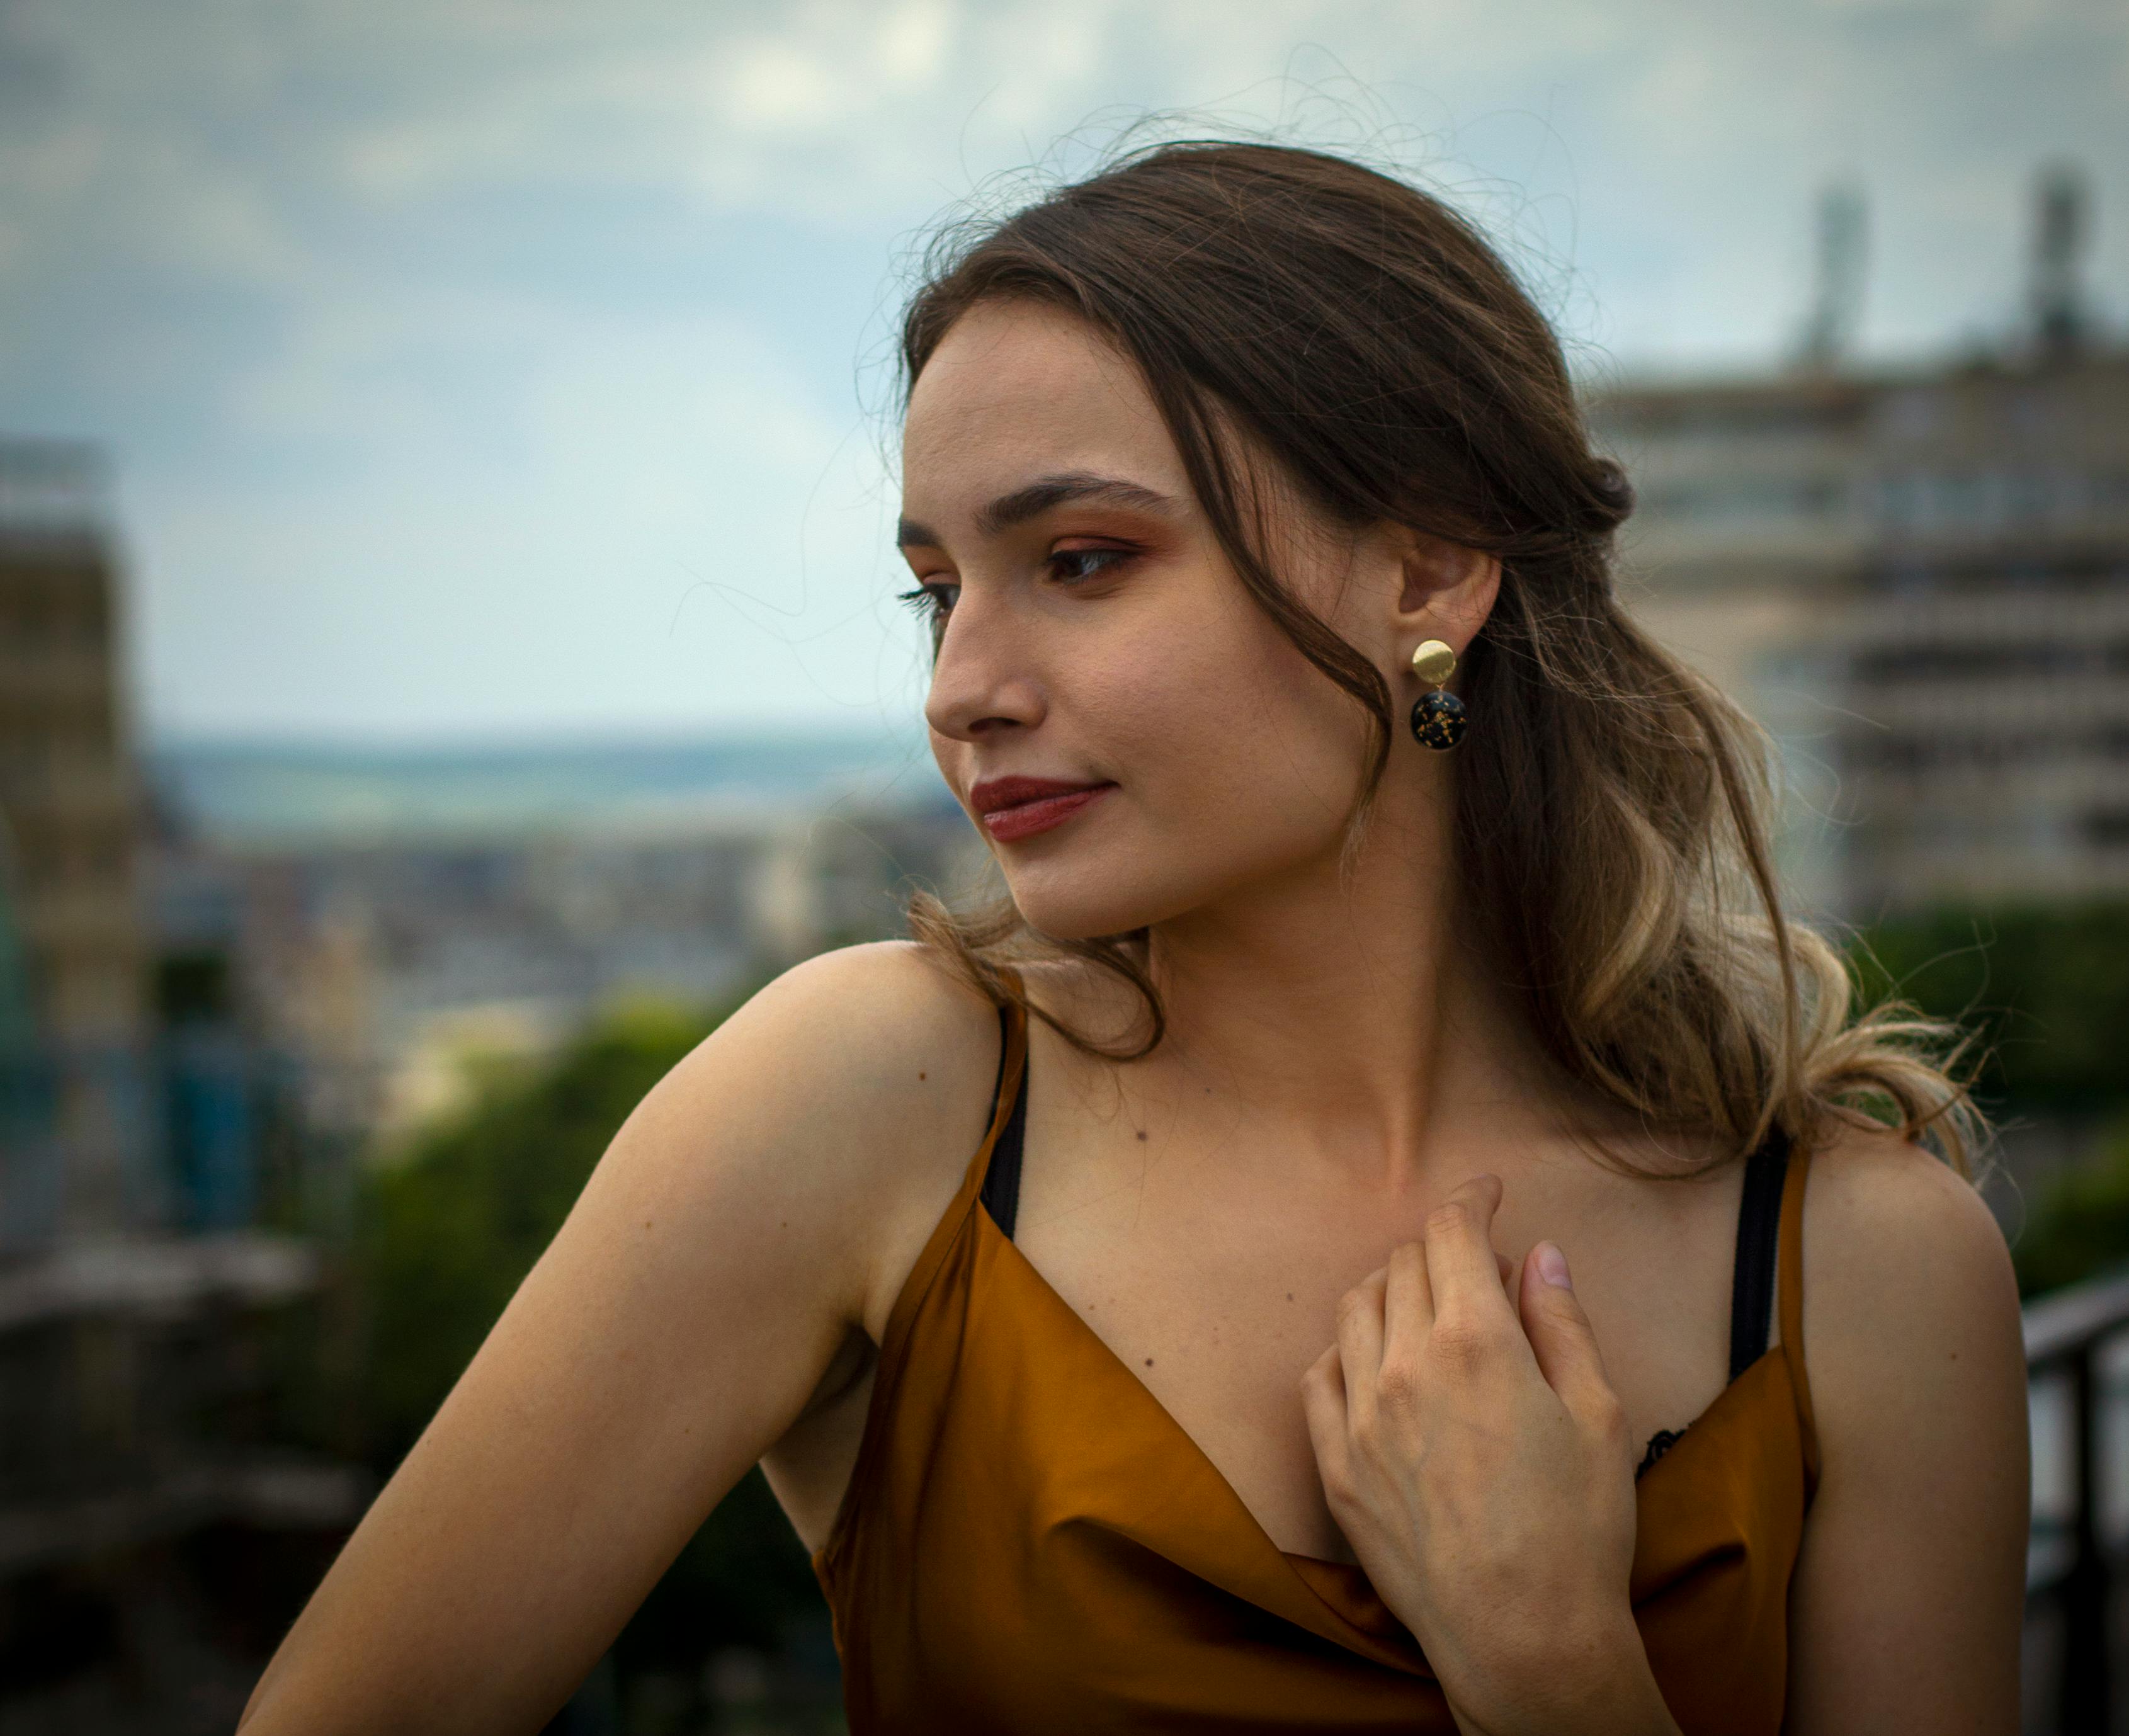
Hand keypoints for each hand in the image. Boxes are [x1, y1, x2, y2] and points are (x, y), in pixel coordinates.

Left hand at [1300, 1175, 1675, 1735]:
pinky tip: (1379, 1362)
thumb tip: (1539, 1254)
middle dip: (1441, 1248)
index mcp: (1476, 1342)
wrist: (1523, 1639)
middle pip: (1404, 1264)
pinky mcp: (1334, 1465)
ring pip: (1356, 1309)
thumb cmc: (1578, 1532)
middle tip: (1477, 1265)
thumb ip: (1562, 1322)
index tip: (1489, 1192)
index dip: (1472, 1198)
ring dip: (1392, 1290)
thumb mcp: (1599, 1414)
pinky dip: (1348, 1350)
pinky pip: (1320, 1375)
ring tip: (1429, 1308)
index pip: (1453, 1231)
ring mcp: (1360, 1416)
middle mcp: (1405, 1365)